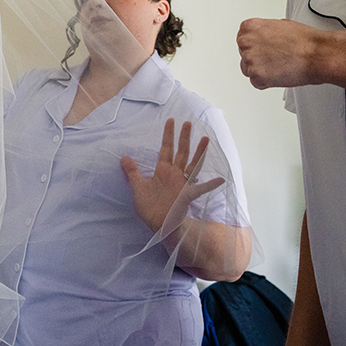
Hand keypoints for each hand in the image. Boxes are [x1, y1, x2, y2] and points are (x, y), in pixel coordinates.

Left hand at [121, 119, 222, 234]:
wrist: (157, 225)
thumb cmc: (149, 207)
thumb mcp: (138, 187)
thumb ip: (132, 172)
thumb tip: (124, 157)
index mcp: (163, 171)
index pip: (166, 149)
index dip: (168, 135)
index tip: (171, 121)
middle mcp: (175, 174)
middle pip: (181, 152)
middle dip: (183, 137)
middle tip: (187, 123)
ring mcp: (183, 184)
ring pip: (192, 164)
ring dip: (199, 152)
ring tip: (205, 139)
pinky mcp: (187, 195)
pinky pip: (201, 189)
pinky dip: (210, 185)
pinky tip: (221, 179)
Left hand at [237, 18, 326, 89]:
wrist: (317, 54)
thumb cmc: (304, 41)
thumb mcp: (280, 25)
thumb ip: (265, 31)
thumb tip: (264, 37)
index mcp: (249, 27)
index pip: (243, 40)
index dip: (256, 47)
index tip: (265, 49)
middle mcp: (246, 42)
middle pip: (244, 55)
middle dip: (258, 59)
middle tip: (275, 59)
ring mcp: (250, 60)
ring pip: (249, 70)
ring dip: (262, 71)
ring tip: (280, 65)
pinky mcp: (256, 77)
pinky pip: (257, 83)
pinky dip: (267, 82)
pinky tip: (280, 74)